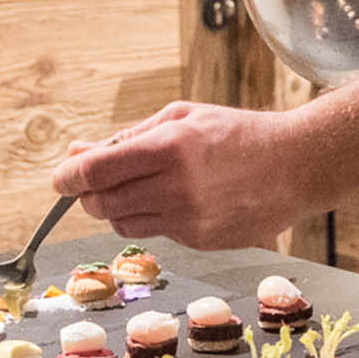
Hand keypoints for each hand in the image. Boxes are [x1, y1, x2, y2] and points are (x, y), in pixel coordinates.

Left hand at [52, 101, 308, 249]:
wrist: (296, 165)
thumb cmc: (239, 134)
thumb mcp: (183, 117)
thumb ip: (128, 138)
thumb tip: (78, 154)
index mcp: (169, 147)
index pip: (96, 171)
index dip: (69, 177)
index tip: (62, 179)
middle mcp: (175, 187)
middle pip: (102, 203)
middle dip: (90, 194)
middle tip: (97, 182)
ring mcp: (188, 219)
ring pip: (123, 223)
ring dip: (118, 207)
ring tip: (141, 187)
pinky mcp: (199, 240)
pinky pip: (155, 233)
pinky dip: (152, 218)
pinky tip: (176, 200)